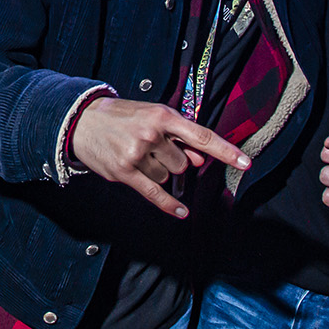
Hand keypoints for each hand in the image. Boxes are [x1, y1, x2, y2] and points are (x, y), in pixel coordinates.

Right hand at [69, 98, 251, 218]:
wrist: (82, 119)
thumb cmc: (122, 117)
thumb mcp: (152, 116)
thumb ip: (178, 136)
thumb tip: (201, 159)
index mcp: (163, 116)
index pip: (203, 136)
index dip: (226, 151)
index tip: (246, 164)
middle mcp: (152, 134)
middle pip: (182, 164)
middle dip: (173, 161)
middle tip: (151, 148)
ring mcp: (137, 153)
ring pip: (167, 177)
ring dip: (158, 172)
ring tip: (136, 155)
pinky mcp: (124, 171)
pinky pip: (154, 192)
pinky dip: (168, 203)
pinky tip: (182, 212)